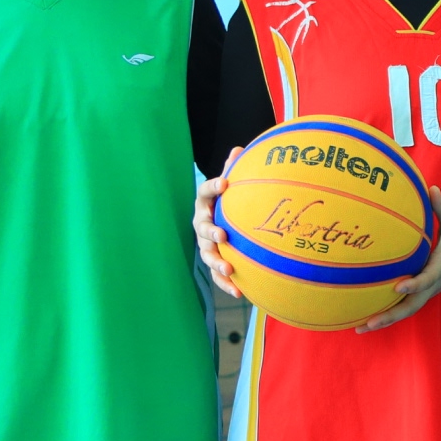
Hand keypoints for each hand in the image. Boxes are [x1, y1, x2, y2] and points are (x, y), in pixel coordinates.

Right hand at [195, 147, 243, 298]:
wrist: (219, 221)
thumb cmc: (227, 200)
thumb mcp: (229, 184)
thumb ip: (233, 169)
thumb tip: (240, 148)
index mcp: (205, 202)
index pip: (204, 191)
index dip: (213, 187)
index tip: (225, 183)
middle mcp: (201, 223)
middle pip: (202, 228)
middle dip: (211, 232)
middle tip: (222, 235)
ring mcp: (205, 244)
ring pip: (207, 254)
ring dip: (217, 262)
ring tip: (229, 269)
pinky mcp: (214, 261)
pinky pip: (217, 275)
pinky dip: (226, 284)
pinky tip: (240, 292)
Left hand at [357, 187, 440, 332]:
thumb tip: (432, 188)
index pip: (427, 279)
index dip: (414, 284)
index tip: (398, 286)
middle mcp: (432, 285)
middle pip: (411, 306)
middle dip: (390, 316)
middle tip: (368, 323)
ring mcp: (427, 293)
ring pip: (405, 311)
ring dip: (384, 321)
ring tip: (359, 328)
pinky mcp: (422, 294)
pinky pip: (403, 308)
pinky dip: (387, 316)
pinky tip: (366, 320)